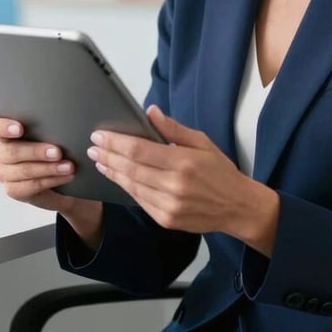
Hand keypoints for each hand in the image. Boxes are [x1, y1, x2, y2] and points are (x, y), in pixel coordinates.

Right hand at [0, 114, 79, 213]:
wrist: (62, 177)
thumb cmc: (57, 146)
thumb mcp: (52, 133)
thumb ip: (49, 126)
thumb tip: (62, 120)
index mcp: (4, 133)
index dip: (1, 127)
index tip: (19, 129)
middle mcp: (0, 153)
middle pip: (10, 151)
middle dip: (36, 151)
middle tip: (58, 152)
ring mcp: (4, 173)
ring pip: (23, 170)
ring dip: (49, 168)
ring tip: (68, 166)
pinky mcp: (13, 190)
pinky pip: (30, 186)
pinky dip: (51, 180)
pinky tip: (65, 176)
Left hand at [87, 106, 279, 254]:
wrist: (237, 207)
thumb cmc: (221, 172)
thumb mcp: (202, 142)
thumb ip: (174, 129)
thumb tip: (150, 112)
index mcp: (183, 162)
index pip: (139, 150)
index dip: (115, 142)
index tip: (100, 135)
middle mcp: (174, 185)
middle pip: (130, 168)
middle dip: (108, 156)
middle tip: (94, 147)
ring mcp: (168, 205)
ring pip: (131, 186)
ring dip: (113, 172)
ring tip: (101, 161)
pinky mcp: (165, 219)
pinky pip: (139, 200)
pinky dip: (126, 187)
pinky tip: (118, 177)